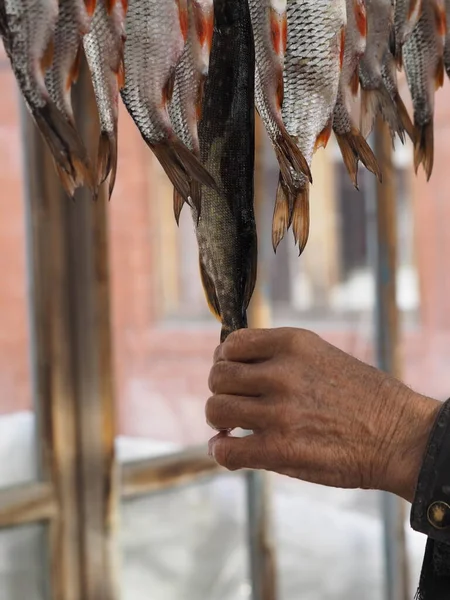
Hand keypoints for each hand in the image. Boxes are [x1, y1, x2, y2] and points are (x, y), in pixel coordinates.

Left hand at [206, 328, 440, 501]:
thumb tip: (233, 369)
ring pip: (216, 409)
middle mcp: (282, 373)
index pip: (232, 344)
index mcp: (293, 344)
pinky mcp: (280, 449)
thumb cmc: (363, 397)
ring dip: (219, 420)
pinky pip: (226, 450)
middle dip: (220, 390)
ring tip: (233, 427)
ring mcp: (280, 411)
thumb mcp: (322, 356)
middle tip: (233, 403)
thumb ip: (279, 358)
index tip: (232, 374)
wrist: (400, 436)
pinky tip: (230, 451)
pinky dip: (222, 452)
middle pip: (218, 376)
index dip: (224, 360)